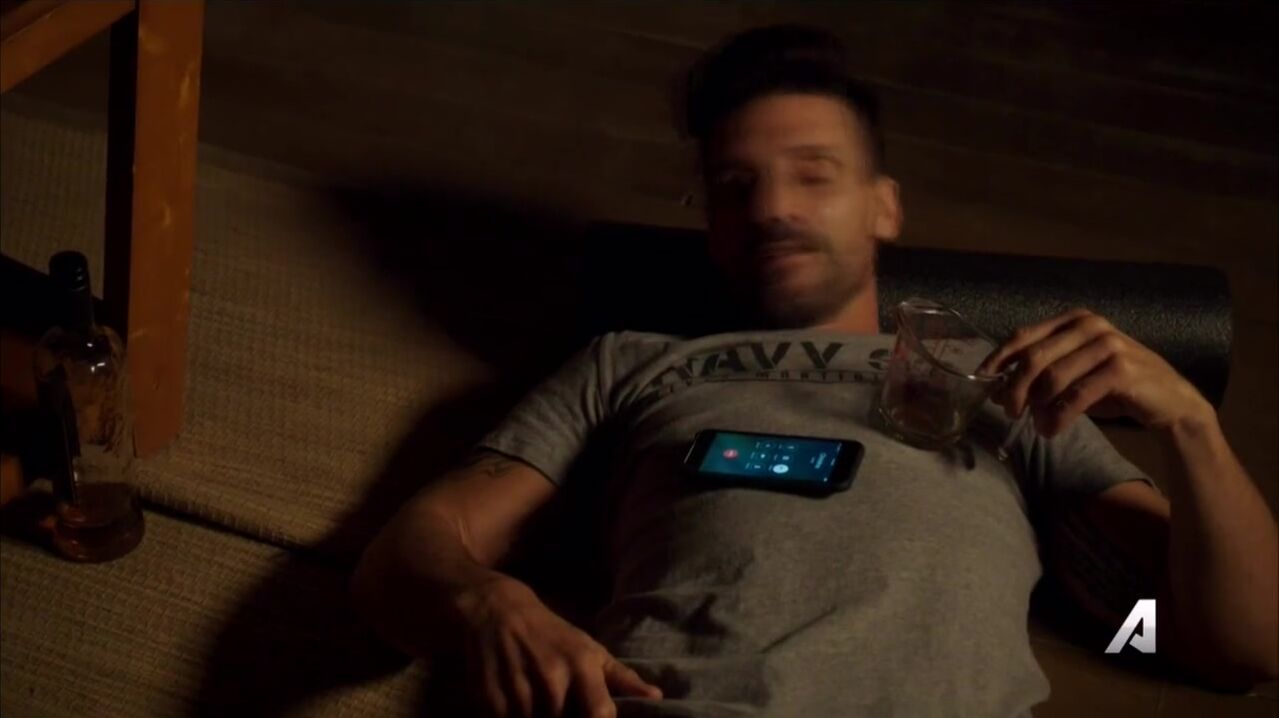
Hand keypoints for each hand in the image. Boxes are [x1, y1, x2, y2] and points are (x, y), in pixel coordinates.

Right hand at [454, 576, 661, 717]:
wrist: (496, 611)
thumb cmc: (551, 634)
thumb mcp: (588, 648)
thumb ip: (622, 677)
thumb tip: (656, 696)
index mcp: (581, 667)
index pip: (601, 714)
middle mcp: (552, 680)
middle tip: (562, 704)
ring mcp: (520, 691)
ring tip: (540, 703)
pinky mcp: (490, 700)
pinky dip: (514, 717)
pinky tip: (517, 705)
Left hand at [977, 308, 1213, 436]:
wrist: (1170, 402)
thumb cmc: (1115, 387)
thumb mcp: (1074, 374)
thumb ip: (1041, 374)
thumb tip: (997, 388)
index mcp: (1074, 320)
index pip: (1024, 336)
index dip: (999, 358)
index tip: (983, 380)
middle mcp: (1090, 326)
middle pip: (1033, 358)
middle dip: (1014, 388)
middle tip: (1009, 412)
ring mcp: (1108, 345)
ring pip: (1052, 378)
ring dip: (1037, 408)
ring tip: (1038, 427)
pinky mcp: (1121, 369)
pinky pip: (1076, 396)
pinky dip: (1058, 417)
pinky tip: (1052, 431)